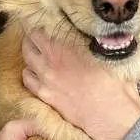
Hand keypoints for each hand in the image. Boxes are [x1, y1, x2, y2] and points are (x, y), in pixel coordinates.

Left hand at [21, 29, 139, 139]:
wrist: (110, 114)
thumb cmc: (113, 85)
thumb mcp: (107, 56)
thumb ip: (94, 42)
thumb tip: (96, 34)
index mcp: (65, 47)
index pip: (40, 29)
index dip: (41, 26)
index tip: (46, 25)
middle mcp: (50, 60)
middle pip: (29, 43)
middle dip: (32, 38)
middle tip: (39, 38)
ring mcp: (45, 79)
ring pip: (26, 60)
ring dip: (30, 55)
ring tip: (38, 55)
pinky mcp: (45, 95)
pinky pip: (27, 80)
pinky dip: (30, 74)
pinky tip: (38, 74)